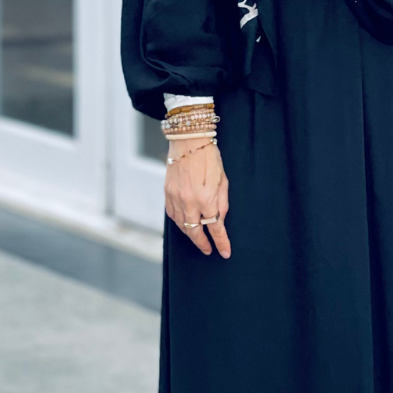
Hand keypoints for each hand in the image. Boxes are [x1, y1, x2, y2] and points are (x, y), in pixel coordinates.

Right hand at [165, 138, 230, 257]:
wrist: (188, 140)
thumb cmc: (209, 157)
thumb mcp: (223, 180)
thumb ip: (221, 203)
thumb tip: (218, 221)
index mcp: (206, 198)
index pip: (215, 228)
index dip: (221, 242)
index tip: (224, 252)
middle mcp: (189, 201)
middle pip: (194, 232)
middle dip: (202, 244)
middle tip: (208, 250)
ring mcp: (175, 197)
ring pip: (181, 225)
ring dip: (190, 234)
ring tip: (198, 238)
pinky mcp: (167, 193)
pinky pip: (172, 215)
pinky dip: (179, 223)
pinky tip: (185, 225)